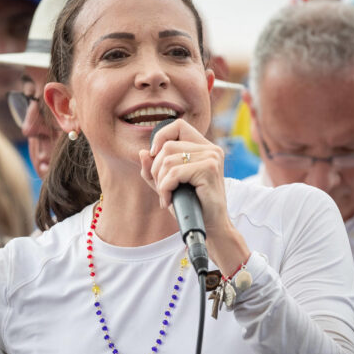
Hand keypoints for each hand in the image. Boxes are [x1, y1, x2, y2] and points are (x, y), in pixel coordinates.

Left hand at [139, 119, 249, 275]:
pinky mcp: (209, 169)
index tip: (154, 157)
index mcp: (203, 147)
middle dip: (156, 170)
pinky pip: (173, 174)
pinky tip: (169, 200)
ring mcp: (211, 157)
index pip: (178, 126)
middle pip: (167, 146)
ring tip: (166, 196)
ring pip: (168, 160)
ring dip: (160, 182)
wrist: (211, 227)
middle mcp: (210, 149)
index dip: (160, 137)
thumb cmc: (191, 205)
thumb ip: (154, 169)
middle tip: (162, 189)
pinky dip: (165, 189)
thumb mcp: (168, 184)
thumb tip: (142, 152)